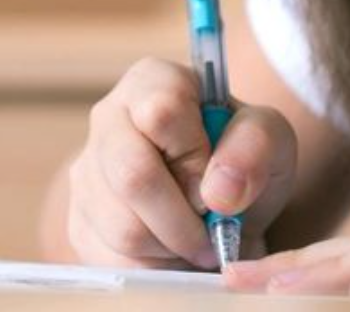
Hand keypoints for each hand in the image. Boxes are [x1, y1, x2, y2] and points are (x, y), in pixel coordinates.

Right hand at [64, 57, 298, 269]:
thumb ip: (255, 146)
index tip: (217, 179)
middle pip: (132, 173)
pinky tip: (172, 251)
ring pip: (123, 226)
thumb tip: (217, 191)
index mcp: (151, 81)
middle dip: (184, 217)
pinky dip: (156, 267)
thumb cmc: (241, 162)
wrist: (220, 208)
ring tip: (196, 238)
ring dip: (174, 246)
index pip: (161, 110)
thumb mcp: (271, 141)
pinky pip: (114, 259)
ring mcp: (86, 172)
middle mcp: (108, 119)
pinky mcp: (79, 222)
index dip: (195, 155)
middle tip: (212, 229)